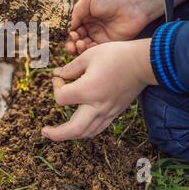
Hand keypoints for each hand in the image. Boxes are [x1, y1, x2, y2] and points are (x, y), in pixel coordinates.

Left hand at [42, 39, 156, 140]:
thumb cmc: (116, 55)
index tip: (59, 77)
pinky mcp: (115, 113)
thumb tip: (57, 75)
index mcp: (88, 91)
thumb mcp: (88, 56)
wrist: (144, 62)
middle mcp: (97, 106)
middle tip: (44, 131)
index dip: (56, 87)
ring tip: (59, 132)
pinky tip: (78, 124)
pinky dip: (85, 130)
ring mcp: (108, 112)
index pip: (61, 98)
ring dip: (70, 134)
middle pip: (73, 129)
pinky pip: (97, 128)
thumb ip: (70, 68)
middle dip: (56, 134)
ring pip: (86, 133)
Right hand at [67, 0, 188, 54]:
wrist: (135, 2)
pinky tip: (85, 46)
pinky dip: (87, 51)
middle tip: (70, 44)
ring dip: (77, 47)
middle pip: (75, 39)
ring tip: (78, 44)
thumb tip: (67, 27)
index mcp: (85, 15)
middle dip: (70, 43)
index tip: (65, 34)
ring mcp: (100, 36)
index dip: (66, 32)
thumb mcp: (88, 0)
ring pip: (83, 47)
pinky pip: (94, 51)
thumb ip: (75, 13)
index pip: (71, 27)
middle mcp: (91, 26)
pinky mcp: (109, 44)